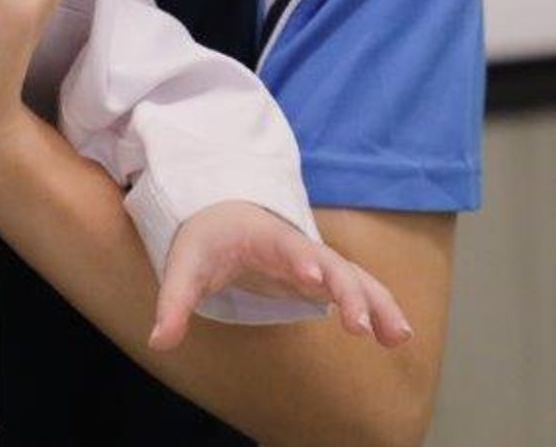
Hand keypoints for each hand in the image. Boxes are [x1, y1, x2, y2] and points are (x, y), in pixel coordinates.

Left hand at [151, 200, 411, 351]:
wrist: (224, 214)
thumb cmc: (206, 241)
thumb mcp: (184, 267)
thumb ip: (173, 304)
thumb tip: (158, 342)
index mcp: (264, 238)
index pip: (286, 248)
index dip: (301, 261)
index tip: (312, 277)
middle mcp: (298, 248)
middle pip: (331, 264)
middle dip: (348, 291)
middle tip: (359, 324)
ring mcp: (316, 262)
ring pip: (355, 277)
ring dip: (377, 303)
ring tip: (397, 336)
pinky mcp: (324, 278)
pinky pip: (359, 290)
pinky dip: (379, 307)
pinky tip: (395, 336)